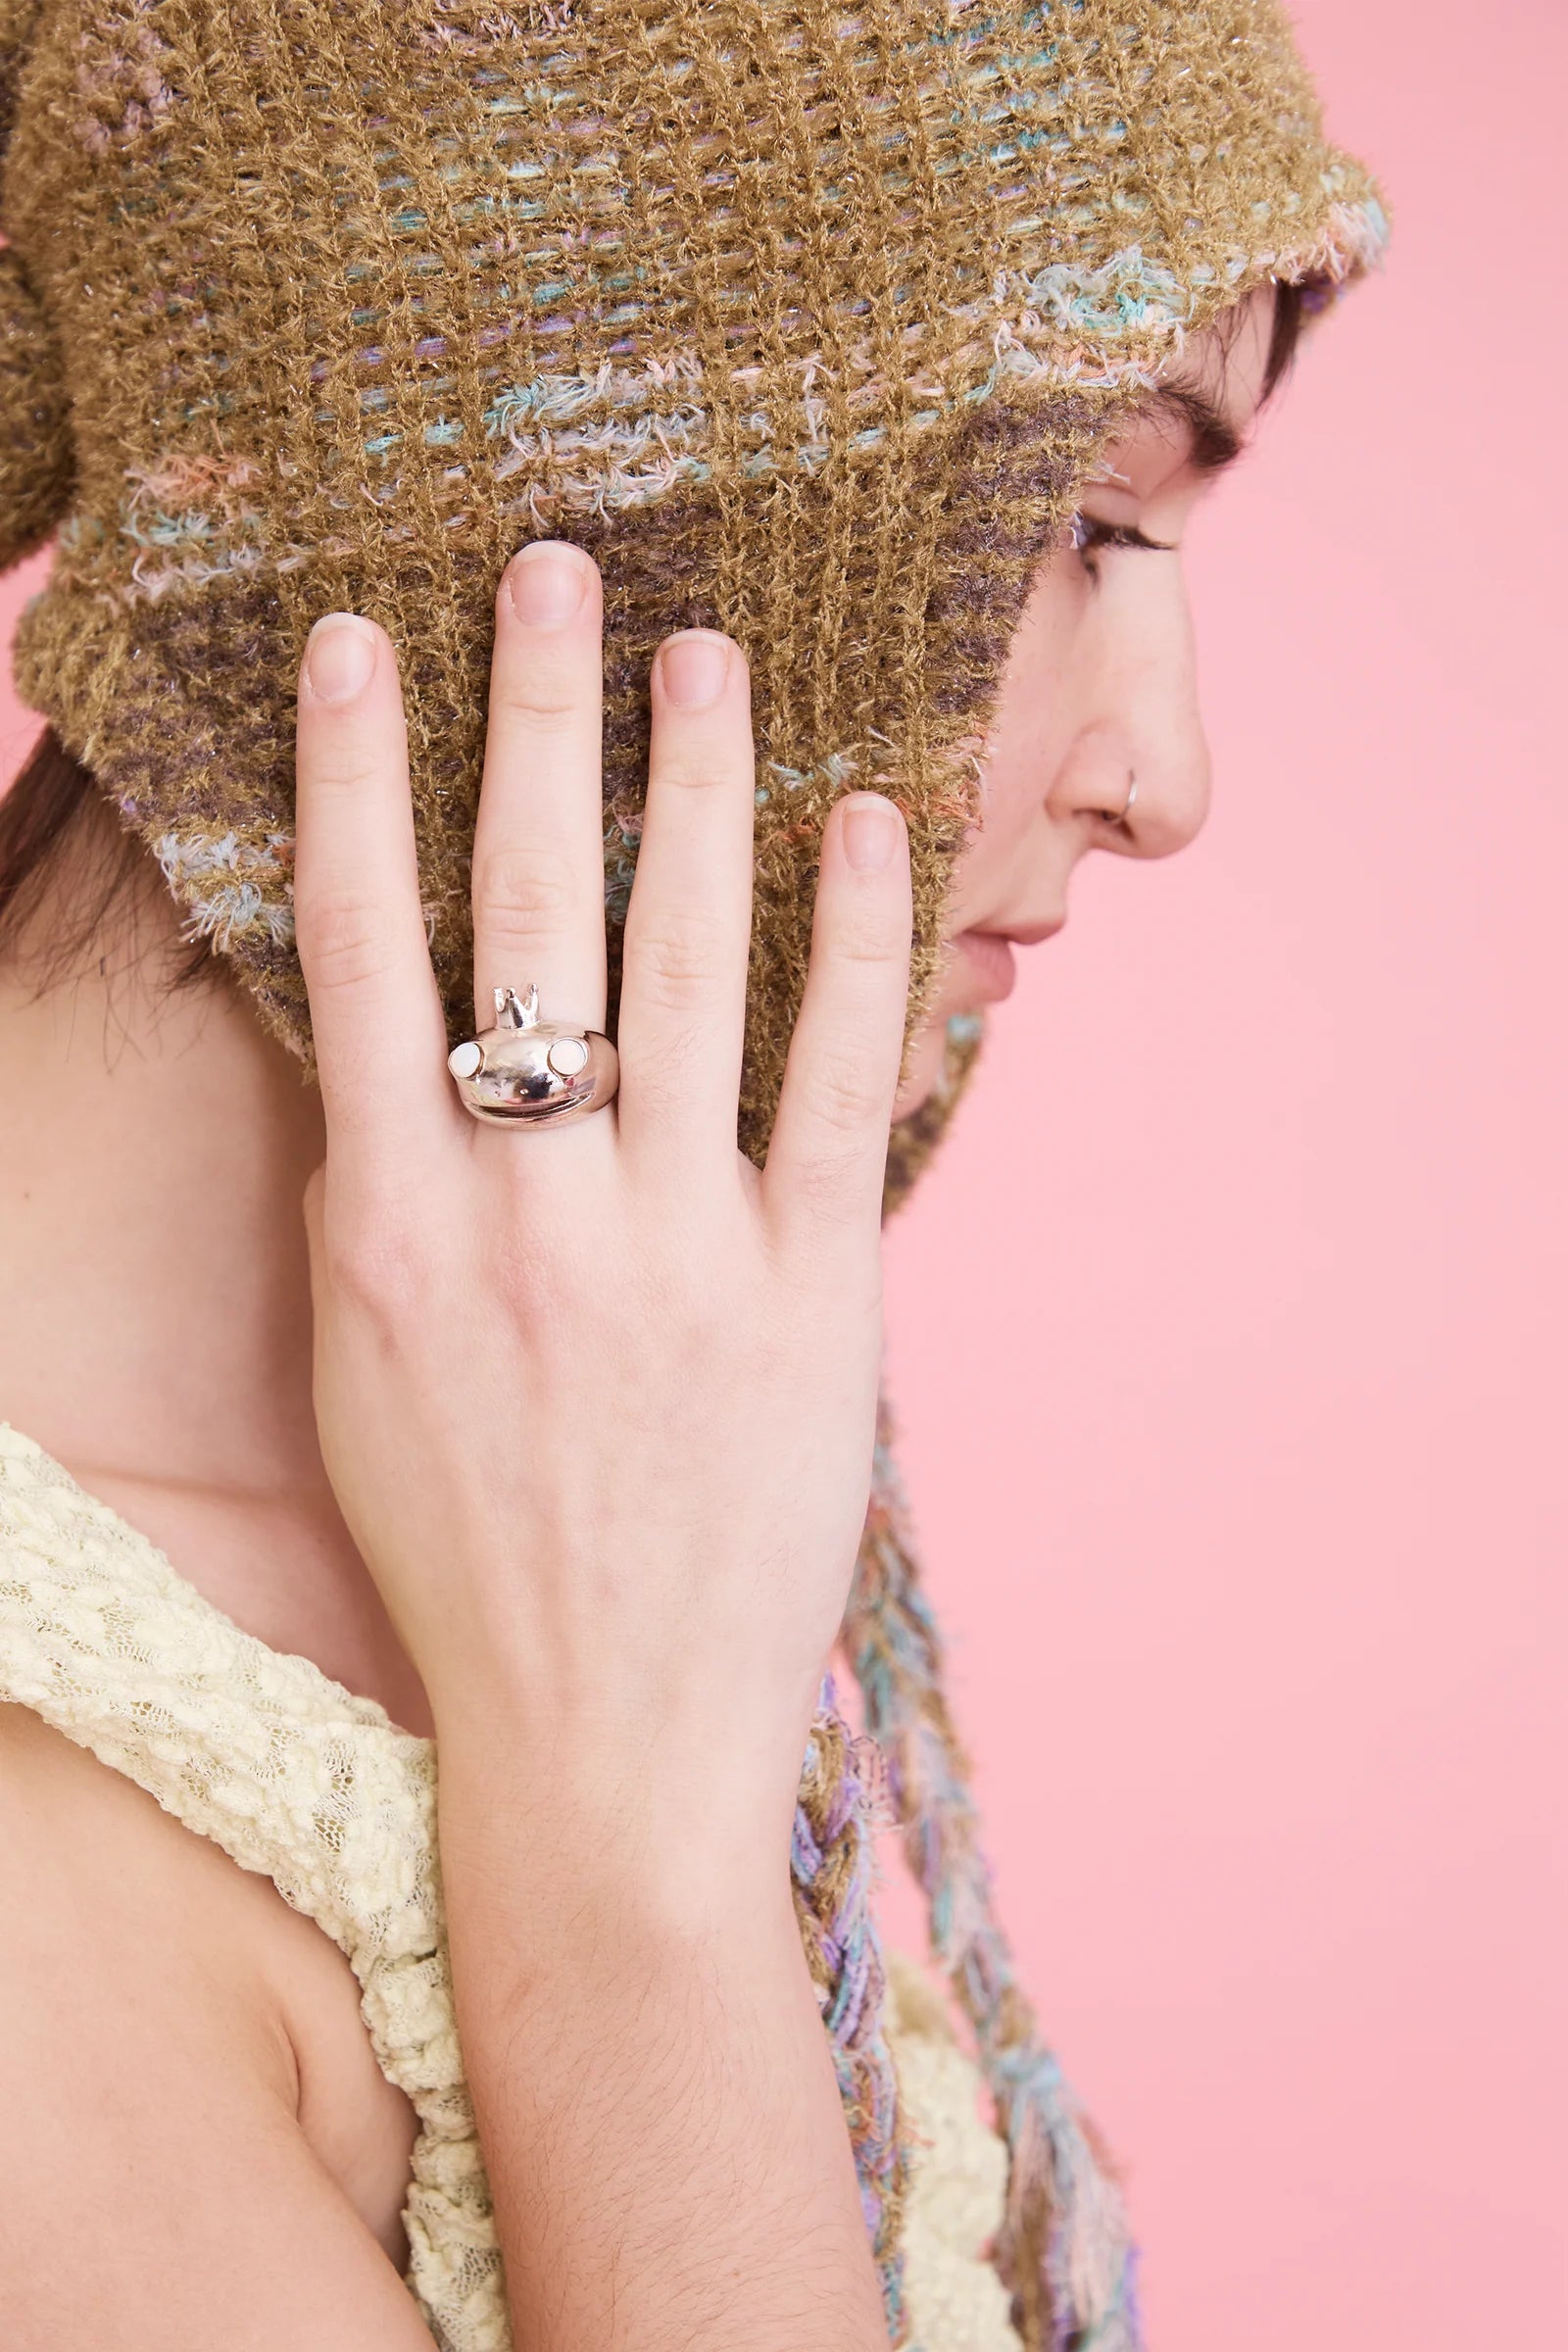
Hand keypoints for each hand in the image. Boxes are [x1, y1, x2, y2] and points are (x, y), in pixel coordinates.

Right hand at [292, 540, 911, 1853]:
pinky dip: (854, 944)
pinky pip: (833, 1083)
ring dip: (697, 786)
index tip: (356, 636)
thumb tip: (402, 1022)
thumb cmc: (467, 1549)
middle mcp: (525, 1211)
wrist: (596, 1739)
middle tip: (555, 565)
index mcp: (391, 1222)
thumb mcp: (371, 1360)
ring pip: (685, 963)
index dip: (351, 771)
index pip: (358, 943)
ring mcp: (674, 1248)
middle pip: (527, 911)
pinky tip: (866, 825)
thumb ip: (388, 1187)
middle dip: (538, 719)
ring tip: (709, 650)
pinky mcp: (812, 1297)